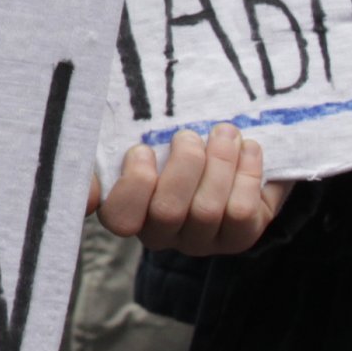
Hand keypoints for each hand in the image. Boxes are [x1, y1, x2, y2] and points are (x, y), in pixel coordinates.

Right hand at [96, 123, 288, 255]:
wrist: (222, 158)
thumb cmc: (169, 144)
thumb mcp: (144, 139)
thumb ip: (127, 135)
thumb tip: (102, 109)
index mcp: (127, 211)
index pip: (119, 216)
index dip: (130, 186)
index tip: (141, 149)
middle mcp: (161, 235)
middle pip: (167, 210)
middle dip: (185, 164)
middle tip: (190, 135)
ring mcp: (199, 241)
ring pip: (207, 211)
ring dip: (220, 163)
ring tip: (225, 132)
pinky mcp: (237, 239)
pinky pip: (242, 212)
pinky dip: (247, 174)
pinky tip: (249, 148)